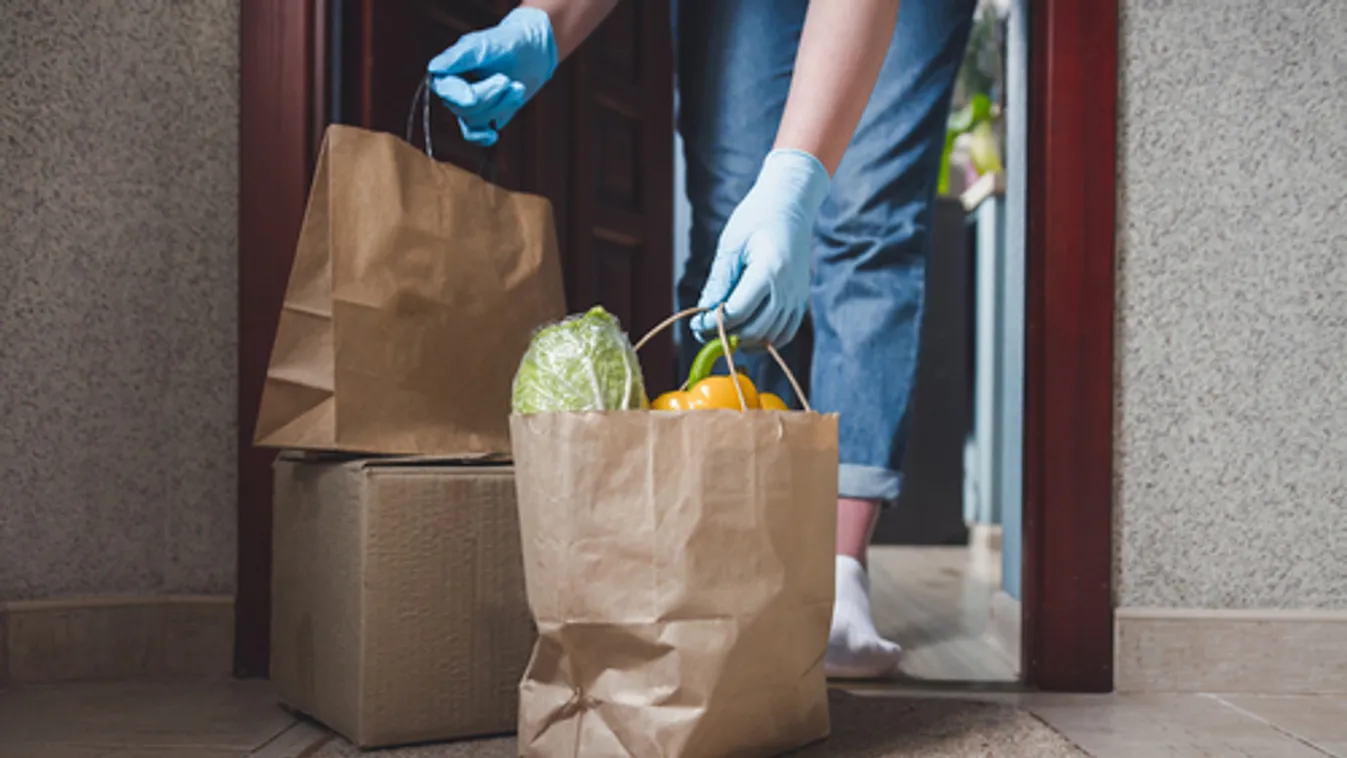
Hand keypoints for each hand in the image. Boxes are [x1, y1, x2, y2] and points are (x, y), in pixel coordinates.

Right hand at [427, 7, 557, 146]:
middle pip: (464, 107)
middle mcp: (455, 89)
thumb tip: (434, 68)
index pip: (445, 88)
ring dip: (500, 106)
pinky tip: (493, 135)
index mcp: (449, 68)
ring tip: (517, 87)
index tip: (472, 98)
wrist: (534, 51)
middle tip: (508, 80)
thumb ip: (461, 56)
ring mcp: (468, 105)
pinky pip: (476, 135)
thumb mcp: (485, 45)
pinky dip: (484, 137)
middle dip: (490, 97)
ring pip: (475, 121)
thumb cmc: (508, 42)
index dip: (457, 95)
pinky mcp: (484, 118)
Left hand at [692, 149, 830, 345]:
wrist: (790, 205)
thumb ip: (720, 281)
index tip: (696, 323)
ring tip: (723, 332)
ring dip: (744, 341)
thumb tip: (705, 312)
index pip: (739, 312)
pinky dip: (764, 340)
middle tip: (704, 332)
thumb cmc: (757, 218)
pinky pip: (785, 334)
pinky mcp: (801, 300)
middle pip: (754, 330)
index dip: (714, 323)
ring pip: (770, 337)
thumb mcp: (731, 244)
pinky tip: (746, 334)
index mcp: (770, 270)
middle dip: (726, 336)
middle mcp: (788, 288)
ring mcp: (797, 296)